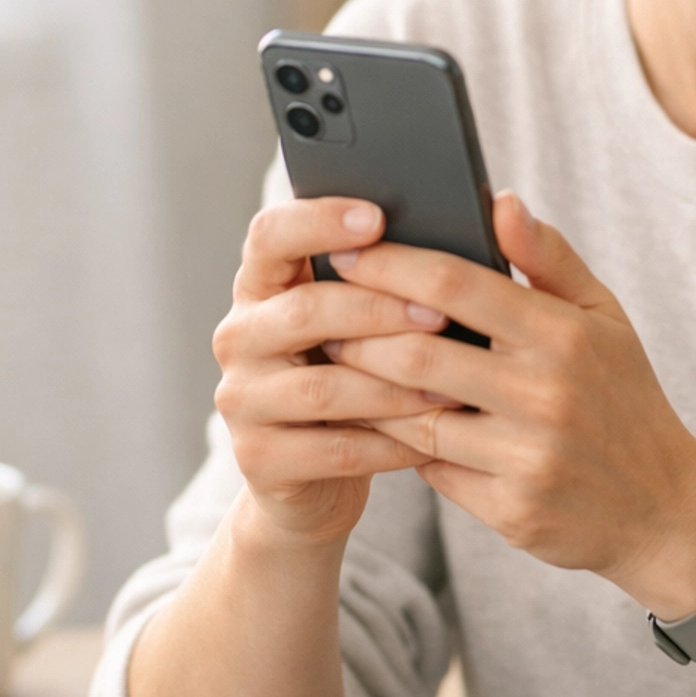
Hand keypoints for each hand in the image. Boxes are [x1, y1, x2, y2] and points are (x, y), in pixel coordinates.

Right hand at [212, 197, 465, 548]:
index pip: (269, 235)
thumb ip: (385, 280)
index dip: (319, 221)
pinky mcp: (259, 459)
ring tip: (452, 388)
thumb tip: (456, 238)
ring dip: (394, 387)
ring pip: (323, 387)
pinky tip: (432, 439)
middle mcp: (238, 337)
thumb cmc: (355, 381)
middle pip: (303, 311)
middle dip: (378, 310)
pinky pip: (336, 448)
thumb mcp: (360, 326)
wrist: (315, 479)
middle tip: (440, 315)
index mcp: (260, 288)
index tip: (377, 217)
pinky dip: (391, 444)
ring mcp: (241, 400)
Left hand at [326, 193, 695, 612]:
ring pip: (412, 417)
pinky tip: (375, 422)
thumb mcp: (605, 318)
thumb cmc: (626, 399)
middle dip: (357, 331)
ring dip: (364, 390)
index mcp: (565, 334)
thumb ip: (548, 258)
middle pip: (416, 353)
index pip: (455, 284)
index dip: (390, 264)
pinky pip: (431, 469)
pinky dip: (399, 443)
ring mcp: (525, 457)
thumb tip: (499, 200)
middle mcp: (544, 394)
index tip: (346, 252)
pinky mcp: (509, 510)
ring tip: (335, 363)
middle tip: (320, 312)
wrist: (664, 509)